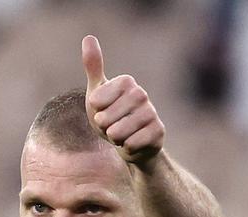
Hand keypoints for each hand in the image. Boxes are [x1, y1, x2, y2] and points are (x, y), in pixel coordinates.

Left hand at [82, 35, 164, 164]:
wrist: (128, 143)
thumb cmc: (111, 116)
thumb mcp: (97, 93)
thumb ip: (93, 67)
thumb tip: (89, 37)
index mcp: (127, 83)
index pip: (98, 99)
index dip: (95, 110)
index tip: (100, 110)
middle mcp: (142, 94)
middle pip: (108, 116)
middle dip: (103, 126)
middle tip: (108, 126)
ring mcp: (152, 113)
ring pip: (120, 131)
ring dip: (113, 137)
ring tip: (118, 135)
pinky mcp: (158, 132)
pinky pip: (133, 142)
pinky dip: (126, 146)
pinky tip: (130, 143)